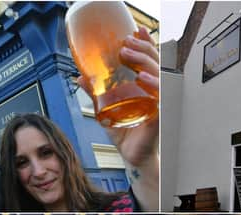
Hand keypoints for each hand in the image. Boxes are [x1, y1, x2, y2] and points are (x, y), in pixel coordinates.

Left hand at [77, 26, 158, 209]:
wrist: (134, 158)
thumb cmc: (126, 136)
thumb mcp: (106, 110)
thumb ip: (95, 93)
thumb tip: (79, 77)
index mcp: (147, 88)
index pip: (151, 60)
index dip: (147, 43)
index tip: (137, 30)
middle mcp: (157, 93)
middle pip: (156, 62)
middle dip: (142, 48)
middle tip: (125, 43)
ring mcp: (160, 103)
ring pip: (159, 74)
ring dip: (145, 60)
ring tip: (128, 53)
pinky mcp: (160, 116)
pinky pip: (161, 96)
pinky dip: (154, 85)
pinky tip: (143, 78)